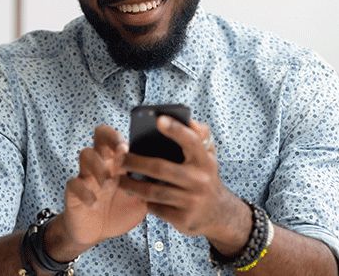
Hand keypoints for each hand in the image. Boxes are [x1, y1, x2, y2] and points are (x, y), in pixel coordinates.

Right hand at [59, 125, 147, 248]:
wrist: (98, 232)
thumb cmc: (121, 210)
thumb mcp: (141, 198)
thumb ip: (151, 185)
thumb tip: (171, 174)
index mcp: (118, 161)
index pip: (117, 136)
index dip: (121, 136)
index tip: (128, 148)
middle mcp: (102, 163)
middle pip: (99, 135)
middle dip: (109, 139)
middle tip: (120, 153)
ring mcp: (86, 175)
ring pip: (85, 154)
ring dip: (97, 165)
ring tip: (107, 182)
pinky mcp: (74, 192)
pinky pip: (74, 183)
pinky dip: (84, 191)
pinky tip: (93, 202)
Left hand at [119, 116, 245, 242]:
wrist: (219, 214)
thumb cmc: (205, 176)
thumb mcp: (208, 156)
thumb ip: (199, 136)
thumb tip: (186, 119)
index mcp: (205, 160)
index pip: (191, 141)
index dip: (176, 130)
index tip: (158, 119)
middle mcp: (200, 180)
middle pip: (161, 168)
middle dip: (136, 162)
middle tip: (119, 158)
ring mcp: (192, 201)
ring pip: (154, 191)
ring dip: (132, 185)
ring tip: (119, 178)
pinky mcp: (183, 219)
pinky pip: (156, 208)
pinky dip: (143, 201)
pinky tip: (135, 194)